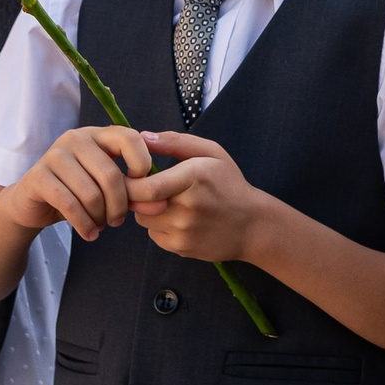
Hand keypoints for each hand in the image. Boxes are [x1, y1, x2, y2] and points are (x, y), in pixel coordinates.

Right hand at [0, 125, 152, 241]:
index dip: (142, 164)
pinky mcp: (38, 176)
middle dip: (120, 205)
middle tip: (118, 222)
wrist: (34, 204)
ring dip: (100, 218)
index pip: (129, 138)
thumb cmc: (78, 193)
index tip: (141, 190)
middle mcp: (76, 138)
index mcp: (98, 134)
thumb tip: (161, 205)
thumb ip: (136, 194)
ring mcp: (55, 155)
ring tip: (101, 226)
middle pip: (111, 174)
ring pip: (91, 193)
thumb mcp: (110, 191)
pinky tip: (89, 233)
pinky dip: (84, 224)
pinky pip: (69, 204)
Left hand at [129, 130, 269, 263]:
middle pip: (140, 204)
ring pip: (144, 219)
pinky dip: (160, 226)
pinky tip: (179, 219)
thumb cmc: (229, 184)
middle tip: (145, 186)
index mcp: (195, 178)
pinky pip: (154, 234)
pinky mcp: (181, 248)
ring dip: (148, 209)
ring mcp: (185, 231)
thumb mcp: (212, 153)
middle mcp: (188, 207)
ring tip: (170, 202)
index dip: (132, 182)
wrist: (252, 225)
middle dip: (136, 194)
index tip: (133, 175)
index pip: (148, 187)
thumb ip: (175, 142)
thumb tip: (143, 136)